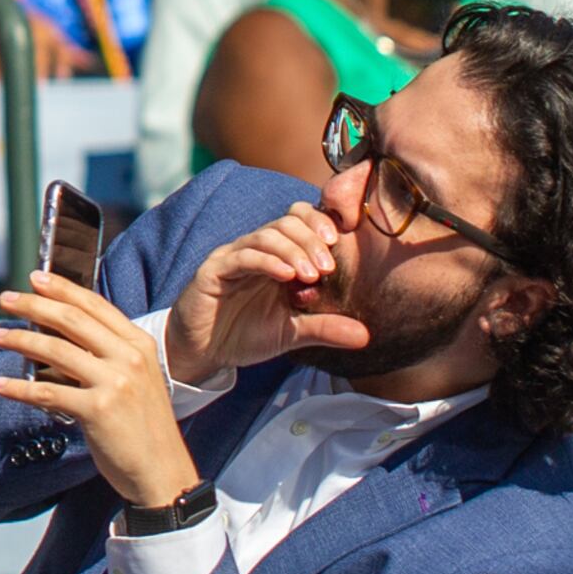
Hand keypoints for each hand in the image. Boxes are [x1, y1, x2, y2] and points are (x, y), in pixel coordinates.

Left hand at [0, 275, 204, 508]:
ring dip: (20, 340)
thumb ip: (107, 354)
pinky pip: (47, 392)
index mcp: (139, 344)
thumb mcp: (137, 379)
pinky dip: (18, 388)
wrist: (163, 472)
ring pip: (55, 350)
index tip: (35, 278)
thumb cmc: (144, 427)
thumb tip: (56, 335)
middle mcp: (129, 358)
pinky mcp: (97, 410)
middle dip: (34, 304)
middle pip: (72, 319)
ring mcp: (114, 383)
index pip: (95, 305)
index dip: (62, 288)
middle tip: (6, 299)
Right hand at [163, 201, 370, 385]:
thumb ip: (326, 328)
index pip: (301, 221)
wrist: (205, 352)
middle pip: (287, 222)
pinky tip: (286, 275)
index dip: (321, 224)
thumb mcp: (293, 333)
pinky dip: (267, 261)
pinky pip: (243, 256)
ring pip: (267, 235)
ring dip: (293, 250)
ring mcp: (234, 257)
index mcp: (277, 256)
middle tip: (327, 267)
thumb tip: (366, 336)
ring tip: (309, 274)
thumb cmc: (247, 335)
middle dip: (311, 239)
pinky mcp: (215, 270)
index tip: (339, 245)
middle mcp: (257, 250)